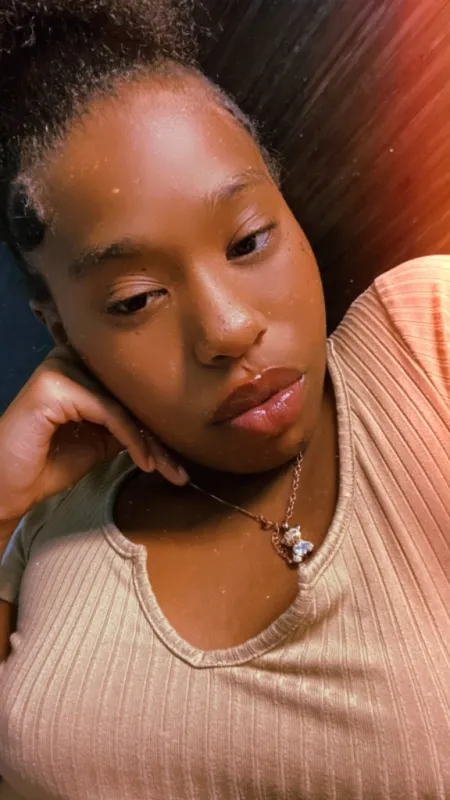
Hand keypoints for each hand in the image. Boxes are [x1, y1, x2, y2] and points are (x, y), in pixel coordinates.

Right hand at [0, 346, 187, 522]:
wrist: (9, 487)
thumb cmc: (50, 463)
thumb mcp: (102, 439)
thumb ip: (128, 422)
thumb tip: (173, 422)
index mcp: (82, 365)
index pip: (131, 392)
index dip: (158, 427)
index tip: (180, 462)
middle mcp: (71, 356)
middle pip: (131, 396)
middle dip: (160, 437)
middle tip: (181, 471)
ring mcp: (61, 366)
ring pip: (125, 405)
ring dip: (151, 443)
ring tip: (169, 472)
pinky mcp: (55, 383)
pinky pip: (109, 411)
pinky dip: (131, 439)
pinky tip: (144, 462)